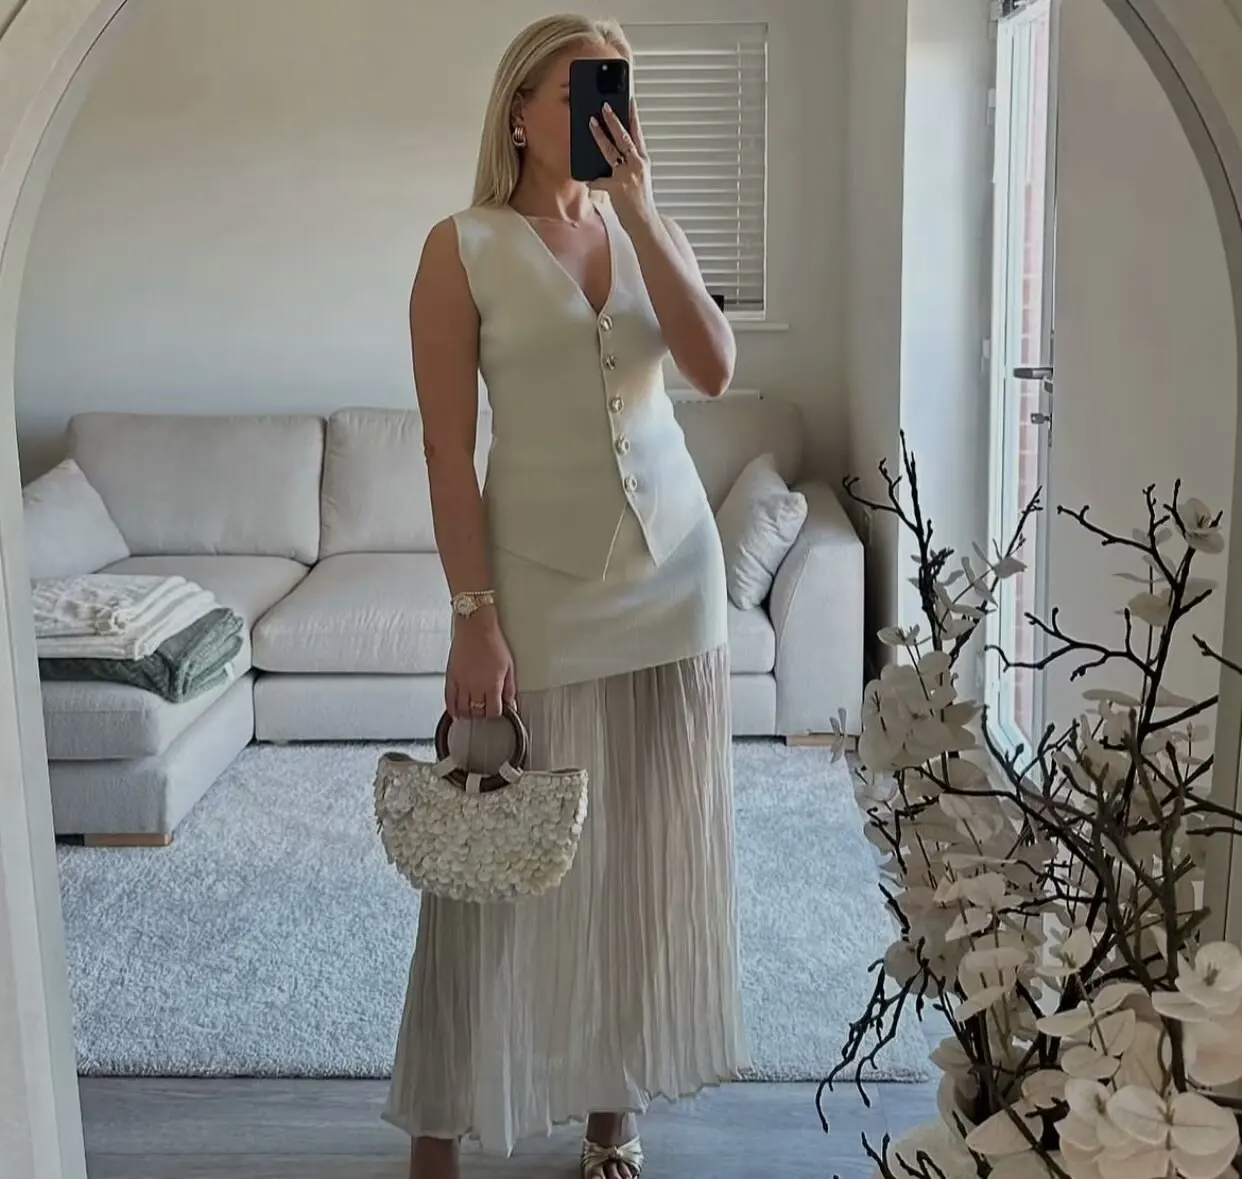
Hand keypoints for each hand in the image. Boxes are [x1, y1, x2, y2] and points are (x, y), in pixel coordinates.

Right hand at [445, 610, 515, 719]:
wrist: (475, 626)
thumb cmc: (493, 641)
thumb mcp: (509, 666)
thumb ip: (509, 687)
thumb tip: (511, 703)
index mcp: (492, 684)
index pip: (493, 711)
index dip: (496, 714)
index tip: (497, 710)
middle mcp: (475, 686)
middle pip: (477, 712)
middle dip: (482, 714)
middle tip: (485, 710)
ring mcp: (461, 682)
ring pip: (462, 709)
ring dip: (468, 714)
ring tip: (472, 713)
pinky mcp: (451, 677)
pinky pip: (449, 699)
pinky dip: (452, 709)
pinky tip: (456, 712)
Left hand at [588, 98, 655, 231]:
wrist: (644, 223)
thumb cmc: (641, 203)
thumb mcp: (640, 179)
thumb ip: (629, 165)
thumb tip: (615, 155)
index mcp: (643, 162)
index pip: (638, 134)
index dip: (634, 116)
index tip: (629, 101)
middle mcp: (636, 166)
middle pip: (624, 137)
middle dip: (613, 120)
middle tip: (604, 106)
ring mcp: (626, 176)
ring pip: (610, 150)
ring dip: (599, 135)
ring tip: (591, 122)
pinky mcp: (615, 188)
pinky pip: (598, 180)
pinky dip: (592, 181)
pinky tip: (586, 179)